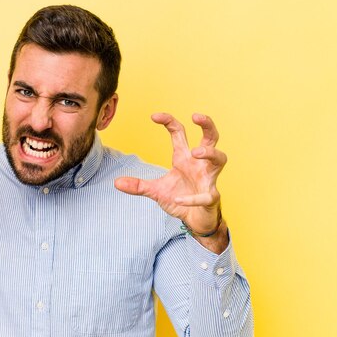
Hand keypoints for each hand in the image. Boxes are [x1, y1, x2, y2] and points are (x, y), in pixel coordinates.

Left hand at [115, 113, 225, 235]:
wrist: (194, 220)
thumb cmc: (180, 198)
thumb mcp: (155, 190)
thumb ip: (138, 185)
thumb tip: (116, 182)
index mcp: (184, 158)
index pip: (179, 132)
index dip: (169, 121)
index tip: (154, 116)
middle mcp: (199, 164)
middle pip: (211, 138)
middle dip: (207, 125)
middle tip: (196, 116)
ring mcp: (208, 179)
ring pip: (220, 159)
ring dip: (210, 153)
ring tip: (196, 152)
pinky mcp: (211, 197)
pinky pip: (206, 195)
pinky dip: (192, 198)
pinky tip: (178, 199)